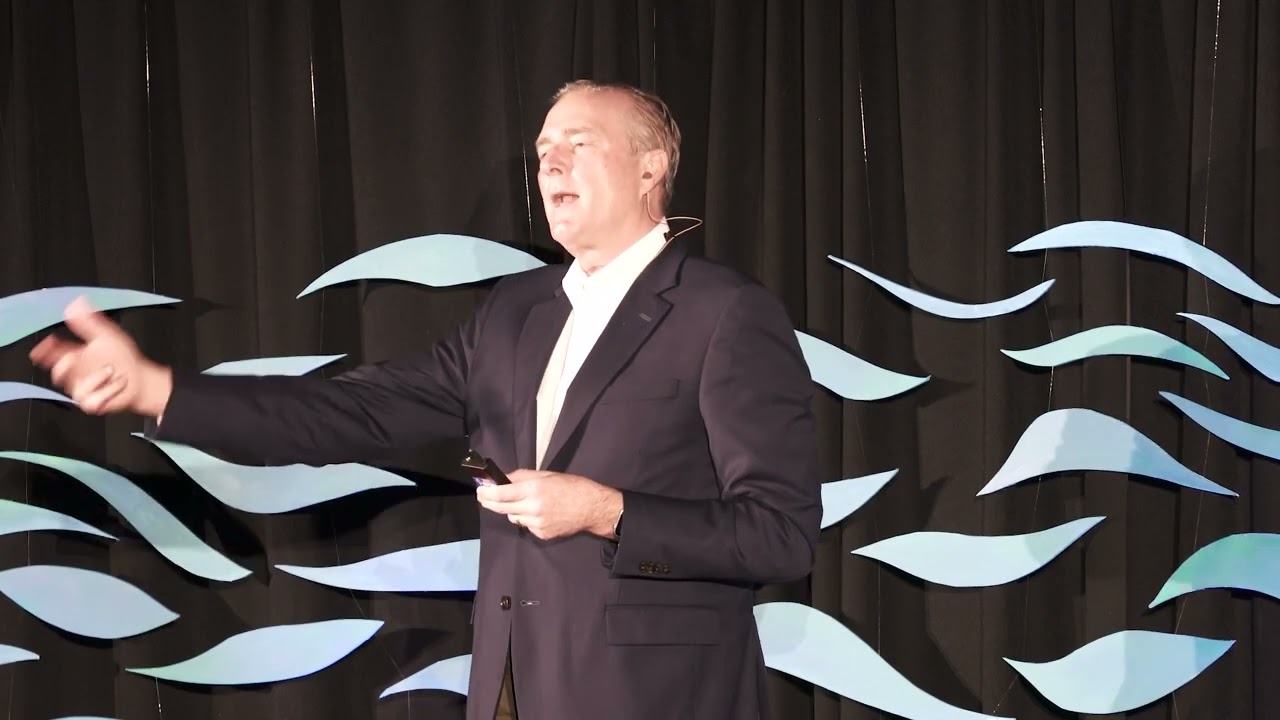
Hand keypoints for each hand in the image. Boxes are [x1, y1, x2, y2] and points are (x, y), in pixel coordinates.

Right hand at [29, 296, 172, 416]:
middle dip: (62, 366)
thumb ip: (90, 322)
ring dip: (98, 377)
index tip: (40, 348)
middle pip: (58, 372)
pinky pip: (91, 400)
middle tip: (71, 357)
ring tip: (112, 370)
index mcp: (76, 355)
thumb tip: (76, 303)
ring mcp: (83, 389)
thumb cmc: (124, 358)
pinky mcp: (93, 403)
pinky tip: (119, 384)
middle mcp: (76, 373)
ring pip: (77, 388)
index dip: (44, 351)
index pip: (53, 352)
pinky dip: (108, 391)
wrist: (142, 379)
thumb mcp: (108, 336)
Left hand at [475, 470, 621, 540]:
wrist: (592, 508)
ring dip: (512, 510)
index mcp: (534, 490)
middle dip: (490, 503)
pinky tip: (539, 513)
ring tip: (524, 503)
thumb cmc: (571, 486)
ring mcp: (537, 524)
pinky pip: (526, 526)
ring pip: (513, 518)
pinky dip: (527, 519)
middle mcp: (533, 508)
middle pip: (502, 508)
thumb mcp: (547, 475)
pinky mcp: (542, 534)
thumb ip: (523, 477)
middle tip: (483, 497)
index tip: (479, 490)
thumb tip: (504, 479)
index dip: (487, 493)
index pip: (501, 494)